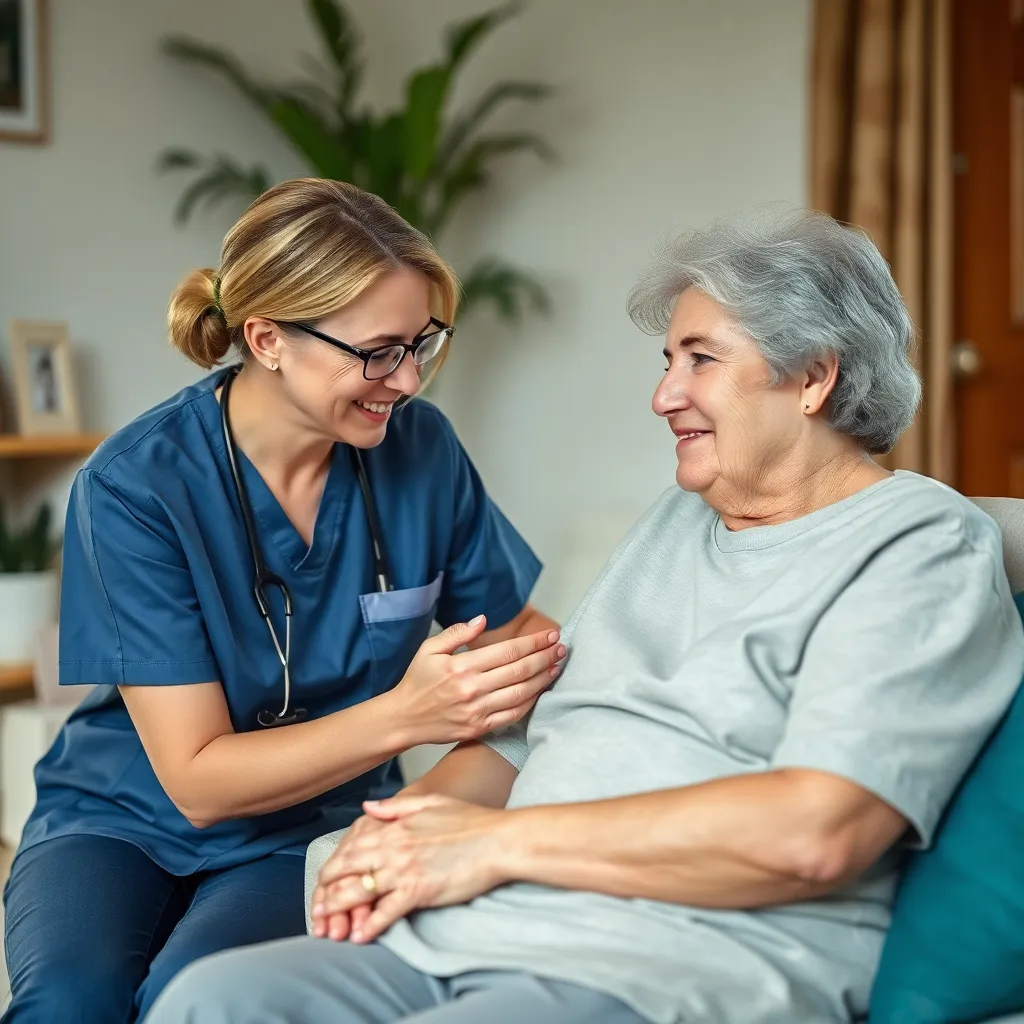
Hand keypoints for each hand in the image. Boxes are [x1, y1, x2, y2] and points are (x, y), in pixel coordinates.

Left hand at [311, 794, 513, 943]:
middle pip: (347, 870)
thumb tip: (368, 806)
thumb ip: (395, 806)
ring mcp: (404, 869)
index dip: (334, 865)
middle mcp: (393, 847)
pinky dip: (370, 926)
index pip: (351, 846)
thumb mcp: (430, 802)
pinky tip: (360, 936)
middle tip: (318, 907)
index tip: (326, 878)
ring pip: (360, 892)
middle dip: (328, 891)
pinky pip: (386, 912)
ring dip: (339, 910)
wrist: (498, 840)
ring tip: (328, 925)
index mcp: (394, 826)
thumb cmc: (471, 821)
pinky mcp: (418, 891)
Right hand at [387, 616, 564, 745]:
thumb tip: (482, 620)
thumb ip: (457, 633)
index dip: (533, 642)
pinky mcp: (480, 727)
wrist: (404, 719)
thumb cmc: (417, 682)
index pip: (508, 651)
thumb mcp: (430, 649)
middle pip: (520, 670)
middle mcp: (472, 689)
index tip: (550, 635)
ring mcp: (478, 710)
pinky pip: (513, 714)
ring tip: (556, 666)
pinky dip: (530, 702)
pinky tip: (540, 690)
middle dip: (545, 657)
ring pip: (521, 693)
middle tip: (561, 648)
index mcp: (462, 666)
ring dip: (543, 678)